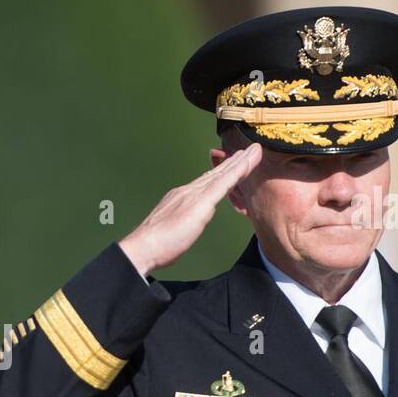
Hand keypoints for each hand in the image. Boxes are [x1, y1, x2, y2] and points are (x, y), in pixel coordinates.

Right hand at [118, 143, 261, 276]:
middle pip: (216, 174)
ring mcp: (195, 195)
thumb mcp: (172, 229)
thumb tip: (189, 221)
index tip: (233, 163)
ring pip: (223, 174)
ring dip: (240, 161)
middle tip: (249, 150)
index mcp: (182, 197)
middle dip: (234, 161)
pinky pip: (224, 183)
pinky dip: (237, 171)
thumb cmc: (156, 245)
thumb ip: (183, 222)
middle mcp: (189, 191)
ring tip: (254, 150)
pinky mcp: (201, 202)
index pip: (207, 182)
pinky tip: (248, 163)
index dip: (221, 172)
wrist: (143, 246)